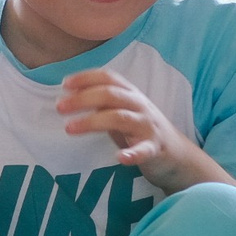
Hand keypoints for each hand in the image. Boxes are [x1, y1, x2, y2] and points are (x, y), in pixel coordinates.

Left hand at [56, 69, 210, 192]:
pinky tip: (120, 158)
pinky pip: (144, 150)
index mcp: (130, 94)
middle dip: (83, 99)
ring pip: (120, 118)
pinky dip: (132, 154)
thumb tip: (69, 97)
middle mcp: (139, 106)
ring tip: (70, 128)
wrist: (176, 154)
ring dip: (93, 122)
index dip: (86, 77)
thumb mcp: (122, 111)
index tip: (65, 84)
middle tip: (60, 107)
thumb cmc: (141, 130)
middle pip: (110, 95)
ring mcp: (148, 127)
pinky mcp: (155, 149)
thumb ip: (101, 104)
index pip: (108, 78)